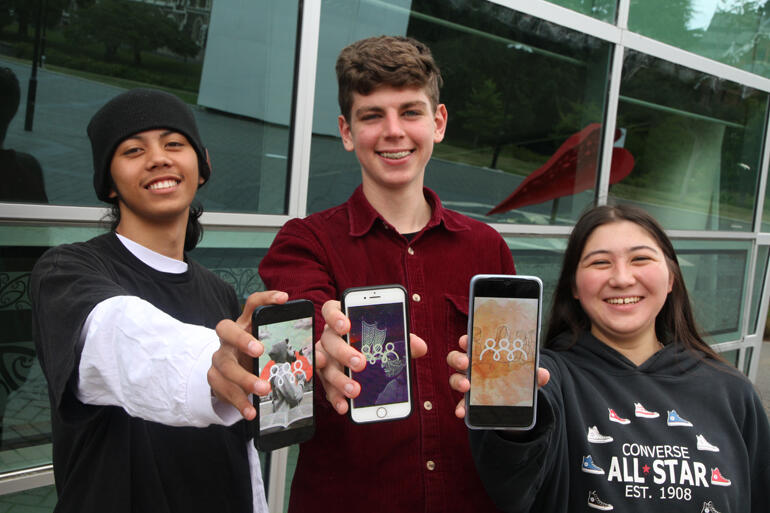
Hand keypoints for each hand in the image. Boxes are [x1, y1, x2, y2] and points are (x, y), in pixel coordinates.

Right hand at [208, 290, 288, 419]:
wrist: (230, 378)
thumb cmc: (257, 359)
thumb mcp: (272, 352)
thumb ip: (294, 354)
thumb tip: (321, 360)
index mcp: (246, 325)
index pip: (253, 304)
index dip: (267, 299)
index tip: (284, 299)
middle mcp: (229, 338)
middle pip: (226, 329)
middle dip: (242, 339)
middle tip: (259, 351)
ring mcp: (219, 357)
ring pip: (225, 365)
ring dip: (245, 378)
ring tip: (263, 390)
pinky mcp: (214, 378)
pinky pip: (222, 389)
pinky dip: (238, 401)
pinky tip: (251, 412)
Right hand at [316, 299, 427, 414]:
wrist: (366, 367)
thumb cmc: (376, 346)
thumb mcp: (390, 341)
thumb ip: (403, 341)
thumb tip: (420, 346)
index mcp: (343, 320)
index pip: (330, 311)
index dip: (335, 317)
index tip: (346, 326)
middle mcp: (330, 337)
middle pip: (329, 340)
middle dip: (344, 352)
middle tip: (360, 363)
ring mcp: (326, 358)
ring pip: (325, 366)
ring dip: (340, 379)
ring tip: (355, 390)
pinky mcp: (326, 378)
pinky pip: (326, 387)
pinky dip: (334, 397)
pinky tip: (344, 405)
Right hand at [447, 334, 549, 418]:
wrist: (514, 403)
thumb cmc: (514, 379)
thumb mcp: (525, 376)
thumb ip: (533, 374)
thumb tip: (543, 374)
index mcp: (483, 354)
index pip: (471, 343)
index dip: (466, 340)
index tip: (466, 340)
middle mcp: (471, 367)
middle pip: (456, 358)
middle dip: (458, 358)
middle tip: (466, 362)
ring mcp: (468, 384)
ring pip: (454, 378)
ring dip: (458, 381)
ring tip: (466, 387)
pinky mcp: (468, 402)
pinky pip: (461, 403)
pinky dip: (460, 407)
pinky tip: (462, 412)